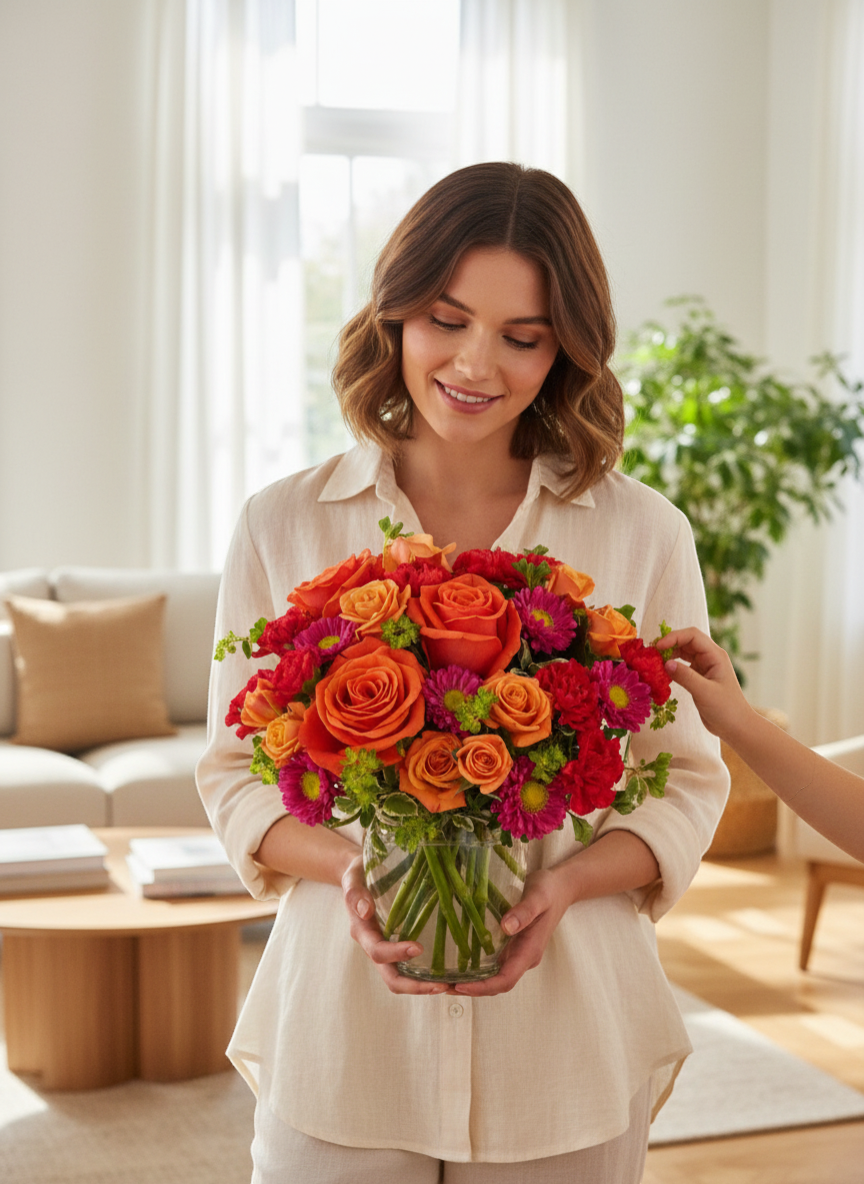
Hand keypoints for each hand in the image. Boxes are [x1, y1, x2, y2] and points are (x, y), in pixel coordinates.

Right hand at [341, 854, 448, 994]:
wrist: (358, 876)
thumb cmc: (357, 874)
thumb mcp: (352, 877)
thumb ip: (355, 893)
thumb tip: (365, 910)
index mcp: (363, 932)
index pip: (378, 951)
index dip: (396, 953)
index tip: (418, 947)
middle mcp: (374, 946)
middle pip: (391, 978)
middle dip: (415, 986)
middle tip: (442, 985)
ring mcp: (387, 949)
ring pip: (403, 978)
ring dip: (425, 987)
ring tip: (451, 986)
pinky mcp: (398, 947)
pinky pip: (411, 969)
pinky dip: (428, 976)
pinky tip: (450, 975)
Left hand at [452, 867, 570, 996]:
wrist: (560, 887)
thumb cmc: (549, 890)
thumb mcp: (539, 896)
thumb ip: (524, 912)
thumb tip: (506, 928)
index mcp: (530, 951)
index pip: (505, 979)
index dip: (482, 987)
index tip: (460, 985)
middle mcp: (523, 957)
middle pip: (497, 984)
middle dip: (471, 989)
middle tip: (442, 986)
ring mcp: (517, 952)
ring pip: (494, 976)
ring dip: (471, 981)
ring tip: (444, 980)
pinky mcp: (511, 945)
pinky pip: (493, 963)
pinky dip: (476, 968)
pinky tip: (458, 962)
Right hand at [659, 626, 752, 742]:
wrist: (736, 727)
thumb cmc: (726, 708)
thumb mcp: (704, 692)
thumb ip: (685, 676)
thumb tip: (665, 664)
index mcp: (715, 655)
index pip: (692, 636)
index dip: (674, 637)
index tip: (658, 646)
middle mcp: (710, 658)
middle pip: (686, 641)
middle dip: (669, 644)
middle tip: (652, 653)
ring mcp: (704, 667)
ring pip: (683, 653)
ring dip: (669, 655)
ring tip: (655, 662)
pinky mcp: (698, 678)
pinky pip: (682, 666)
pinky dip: (672, 666)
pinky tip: (663, 673)